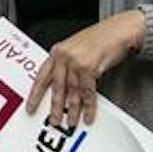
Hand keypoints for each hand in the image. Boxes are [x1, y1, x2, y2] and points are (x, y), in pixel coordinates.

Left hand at [26, 10, 145, 129]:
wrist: (121, 29)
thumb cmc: (102, 38)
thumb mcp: (77, 48)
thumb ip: (67, 65)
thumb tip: (63, 88)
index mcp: (57, 52)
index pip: (41, 76)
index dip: (35, 94)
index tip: (31, 107)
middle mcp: (63, 56)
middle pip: (57, 87)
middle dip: (56, 107)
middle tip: (54, 121)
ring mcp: (75, 61)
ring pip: (72, 92)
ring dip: (73, 110)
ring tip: (72, 122)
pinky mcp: (89, 67)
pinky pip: (87, 92)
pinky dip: (88, 106)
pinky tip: (88, 114)